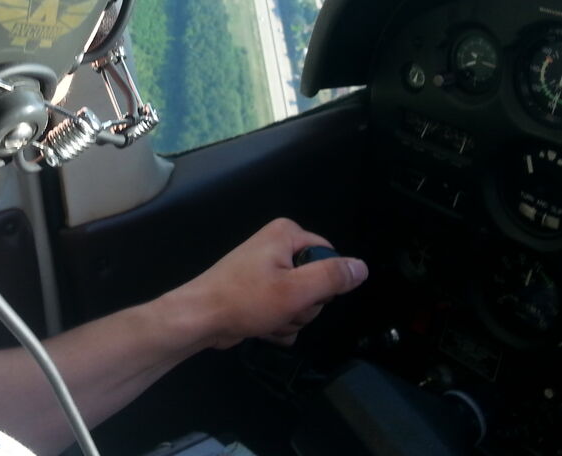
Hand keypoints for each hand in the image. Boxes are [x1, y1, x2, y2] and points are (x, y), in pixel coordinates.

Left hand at [163, 217, 367, 349]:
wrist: (200, 319)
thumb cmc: (244, 300)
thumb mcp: (295, 290)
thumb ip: (332, 277)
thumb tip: (362, 267)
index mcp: (287, 234)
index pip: (330, 258)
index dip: (323, 283)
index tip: (303, 293)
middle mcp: (277, 247)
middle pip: (317, 284)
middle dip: (304, 306)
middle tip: (282, 308)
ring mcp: (267, 271)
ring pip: (303, 303)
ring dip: (290, 319)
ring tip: (268, 318)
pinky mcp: (259, 294)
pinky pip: (286, 312)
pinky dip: (277, 325)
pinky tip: (261, 326)